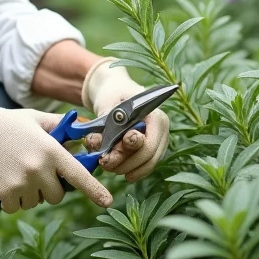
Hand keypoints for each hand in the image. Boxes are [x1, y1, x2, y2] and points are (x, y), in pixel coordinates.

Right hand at [0, 93, 113, 213]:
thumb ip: (61, 129)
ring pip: (36, 201)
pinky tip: (4, 181)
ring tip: (15, 171)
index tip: (107, 202)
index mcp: (51, 150)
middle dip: (50, 187)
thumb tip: (83, 137)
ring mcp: (22, 183)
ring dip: (29, 193)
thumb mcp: (38, 119)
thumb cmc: (9, 124)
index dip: (94, 190)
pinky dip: (12, 200)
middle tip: (35, 172)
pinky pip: (17, 207)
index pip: (78, 174)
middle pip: (57, 194)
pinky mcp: (5, 194)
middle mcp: (39, 168)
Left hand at [81, 58, 169, 182]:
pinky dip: (133, 168)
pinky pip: (147, 164)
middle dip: (125, 164)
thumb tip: (97, 144)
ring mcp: (160, 139)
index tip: (106, 157)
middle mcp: (162, 129)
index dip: (127, 154)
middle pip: (149, 157)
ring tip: (108, 166)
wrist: (116, 90)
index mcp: (154, 115)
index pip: (147, 144)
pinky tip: (119, 169)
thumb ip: (103, 126)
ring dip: (127, 168)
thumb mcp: (106, 106)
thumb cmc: (113, 95)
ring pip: (149, 164)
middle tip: (104, 164)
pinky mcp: (155, 147)